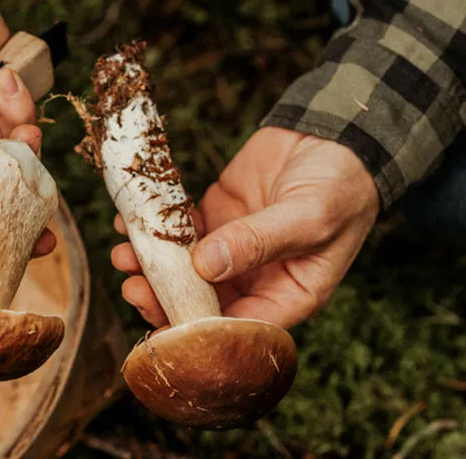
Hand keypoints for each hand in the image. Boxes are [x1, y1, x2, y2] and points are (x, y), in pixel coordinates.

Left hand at [111, 127, 378, 328]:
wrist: (335, 133)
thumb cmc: (341, 185)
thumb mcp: (309, 216)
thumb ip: (259, 242)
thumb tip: (206, 267)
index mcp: (288, 296)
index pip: (239, 330)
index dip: (200, 332)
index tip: (164, 326)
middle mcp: (255, 280)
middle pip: (201, 304)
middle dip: (163, 299)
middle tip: (133, 287)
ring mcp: (231, 248)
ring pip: (182, 269)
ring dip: (150, 266)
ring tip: (124, 255)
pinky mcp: (214, 217)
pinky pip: (178, 231)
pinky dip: (154, 228)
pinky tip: (130, 221)